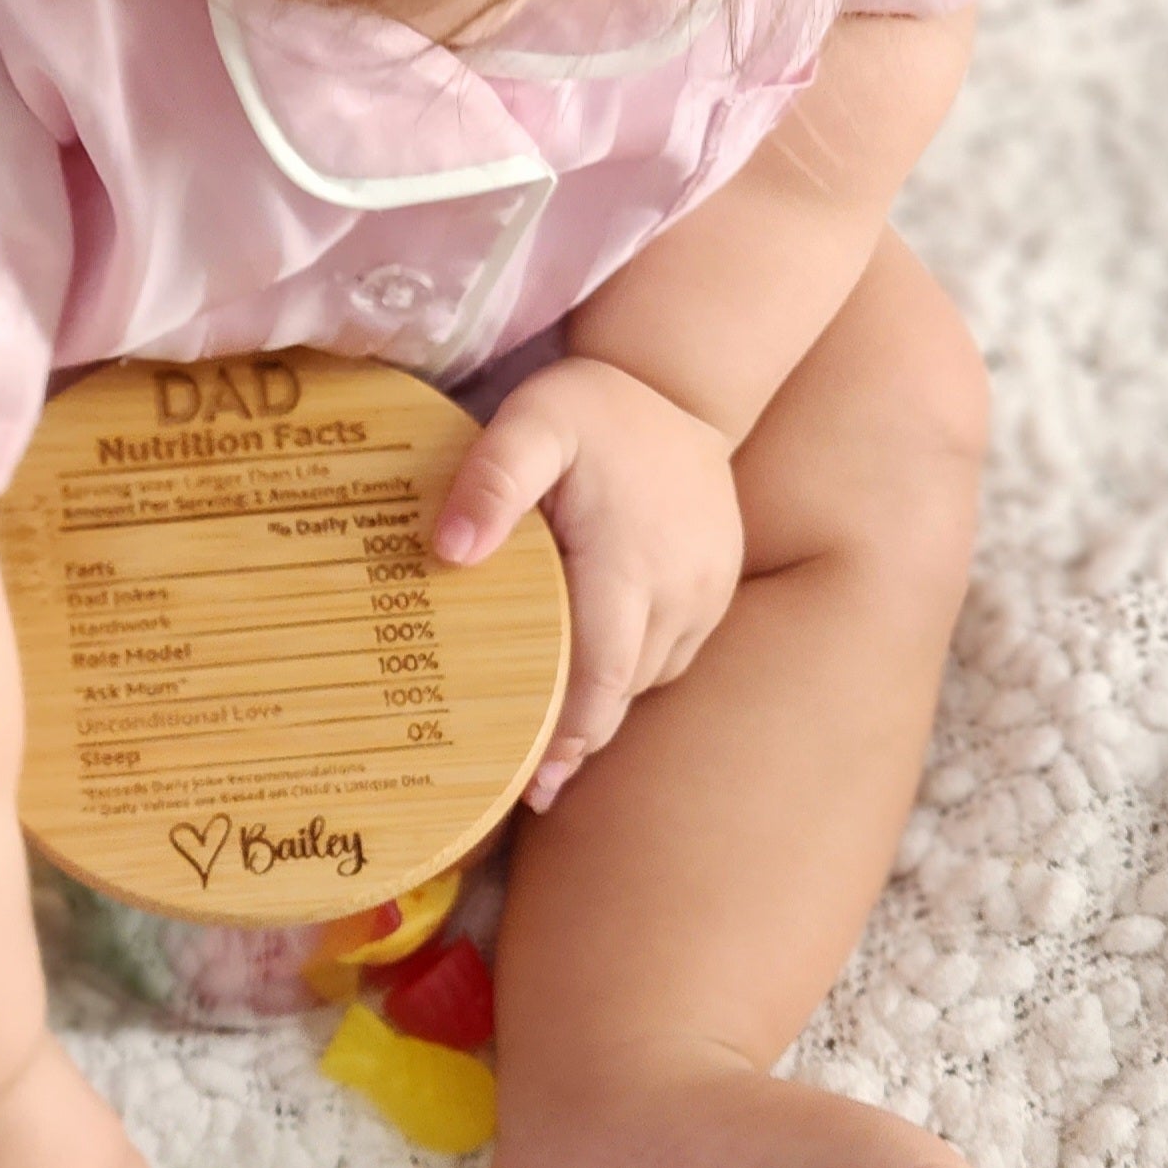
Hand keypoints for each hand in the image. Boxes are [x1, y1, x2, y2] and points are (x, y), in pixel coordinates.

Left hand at [434, 356, 742, 809]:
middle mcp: (679, 591)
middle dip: (576, 738)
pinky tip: (590, 684)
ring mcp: (706, 594)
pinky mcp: (717, 589)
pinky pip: (670, 653)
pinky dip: (629, 674)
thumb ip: (491, 483)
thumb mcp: (531, 424)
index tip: (531, 784)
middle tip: (528, 787)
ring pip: (648, 678)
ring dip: (602, 706)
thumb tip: (450, 551)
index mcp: (628, 563)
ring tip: (551, 745)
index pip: (598, 676)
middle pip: (621, 690)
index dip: (566, 736)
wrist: (682, 380)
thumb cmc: (593, 407)